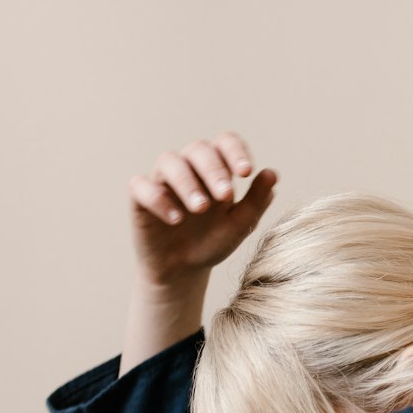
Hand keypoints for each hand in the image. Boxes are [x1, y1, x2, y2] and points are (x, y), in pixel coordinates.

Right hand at [128, 131, 277, 287]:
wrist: (182, 270)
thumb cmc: (211, 241)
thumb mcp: (239, 224)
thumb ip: (256, 200)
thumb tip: (272, 173)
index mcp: (216, 167)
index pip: (225, 142)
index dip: (235, 151)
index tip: (246, 172)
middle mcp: (188, 167)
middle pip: (198, 149)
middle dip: (213, 169)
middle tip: (226, 195)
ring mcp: (162, 180)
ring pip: (169, 161)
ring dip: (187, 182)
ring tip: (201, 208)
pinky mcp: (140, 198)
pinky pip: (141, 186)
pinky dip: (158, 199)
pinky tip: (176, 219)